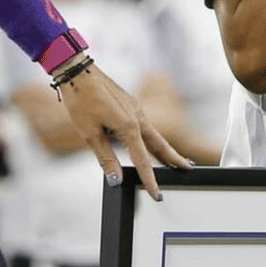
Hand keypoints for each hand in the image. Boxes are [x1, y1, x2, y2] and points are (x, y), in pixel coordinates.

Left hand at [57, 59, 192, 199]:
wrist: (77, 71)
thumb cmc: (81, 100)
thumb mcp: (90, 134)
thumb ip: (106, 158)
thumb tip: (116, 180)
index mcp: (129, 126)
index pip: (143, 160)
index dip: (150, 180)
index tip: (157, 195)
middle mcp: (137, 117)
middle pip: (160, 144)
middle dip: (174, 159)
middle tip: (188, 170)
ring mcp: (135, 109)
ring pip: (154, 134)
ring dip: (165, 148)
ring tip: (175, 160)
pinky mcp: (130, 104)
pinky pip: (146, 125)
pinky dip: (152, 138)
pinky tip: (151, 143)